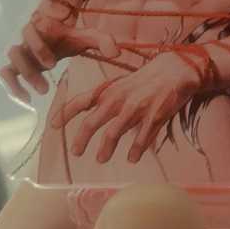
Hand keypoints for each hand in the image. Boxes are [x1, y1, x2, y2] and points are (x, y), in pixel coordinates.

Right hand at [0, 0, 119, 103]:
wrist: (57, 36)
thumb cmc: (71, 36)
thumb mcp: (88, 36)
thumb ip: (103, 40)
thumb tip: (117, 53)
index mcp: (41, 27)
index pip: (31, 32)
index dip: (39, 48)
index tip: (54, 64)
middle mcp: (26, 38)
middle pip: (17, 50)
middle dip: (30, 68)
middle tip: (47, 84)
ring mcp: (20, 51)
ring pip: (11, 63)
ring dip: (24, 78)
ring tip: (43, 91)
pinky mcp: (15, 65)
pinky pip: (5, 74)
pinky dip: (12, 87)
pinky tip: (26, 99)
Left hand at [53, 52, 194, 163]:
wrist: (176, 70)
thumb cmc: (149, 77)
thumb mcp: (124, 83)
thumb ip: (108, 98)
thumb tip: (93, 113)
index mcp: (111, 89)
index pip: (81, 100)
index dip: (65, 113)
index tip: (53, 125)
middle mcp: (119, 99)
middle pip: (92, 122)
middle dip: (81, 140)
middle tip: (76, 152)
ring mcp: (136, 109)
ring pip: (113, 134)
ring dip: (104, 149)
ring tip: (100, 159)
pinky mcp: (154, 118)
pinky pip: (140, 140)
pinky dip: (135, 151)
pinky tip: (132, 158)